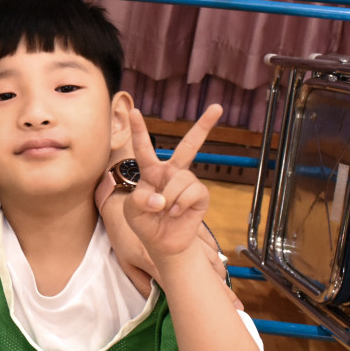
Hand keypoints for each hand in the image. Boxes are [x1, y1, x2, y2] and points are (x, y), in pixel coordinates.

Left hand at [123, 105, 222, 258]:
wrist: (162, 243)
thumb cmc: (145, 222)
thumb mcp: (132, 211)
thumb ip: (140, 200)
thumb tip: (162, 199)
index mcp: (151, 171)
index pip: (143, 148)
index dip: (138, 130)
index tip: (133, 111)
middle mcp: (171, 172)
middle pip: (188, 146)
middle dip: (204, 127)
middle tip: (217, 108)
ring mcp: (187, 183)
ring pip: (180, 179)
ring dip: (169, 198)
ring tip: (165, 211)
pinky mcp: (200, 195)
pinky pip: (191, 193)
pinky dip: (180, 205)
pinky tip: (176, 213)